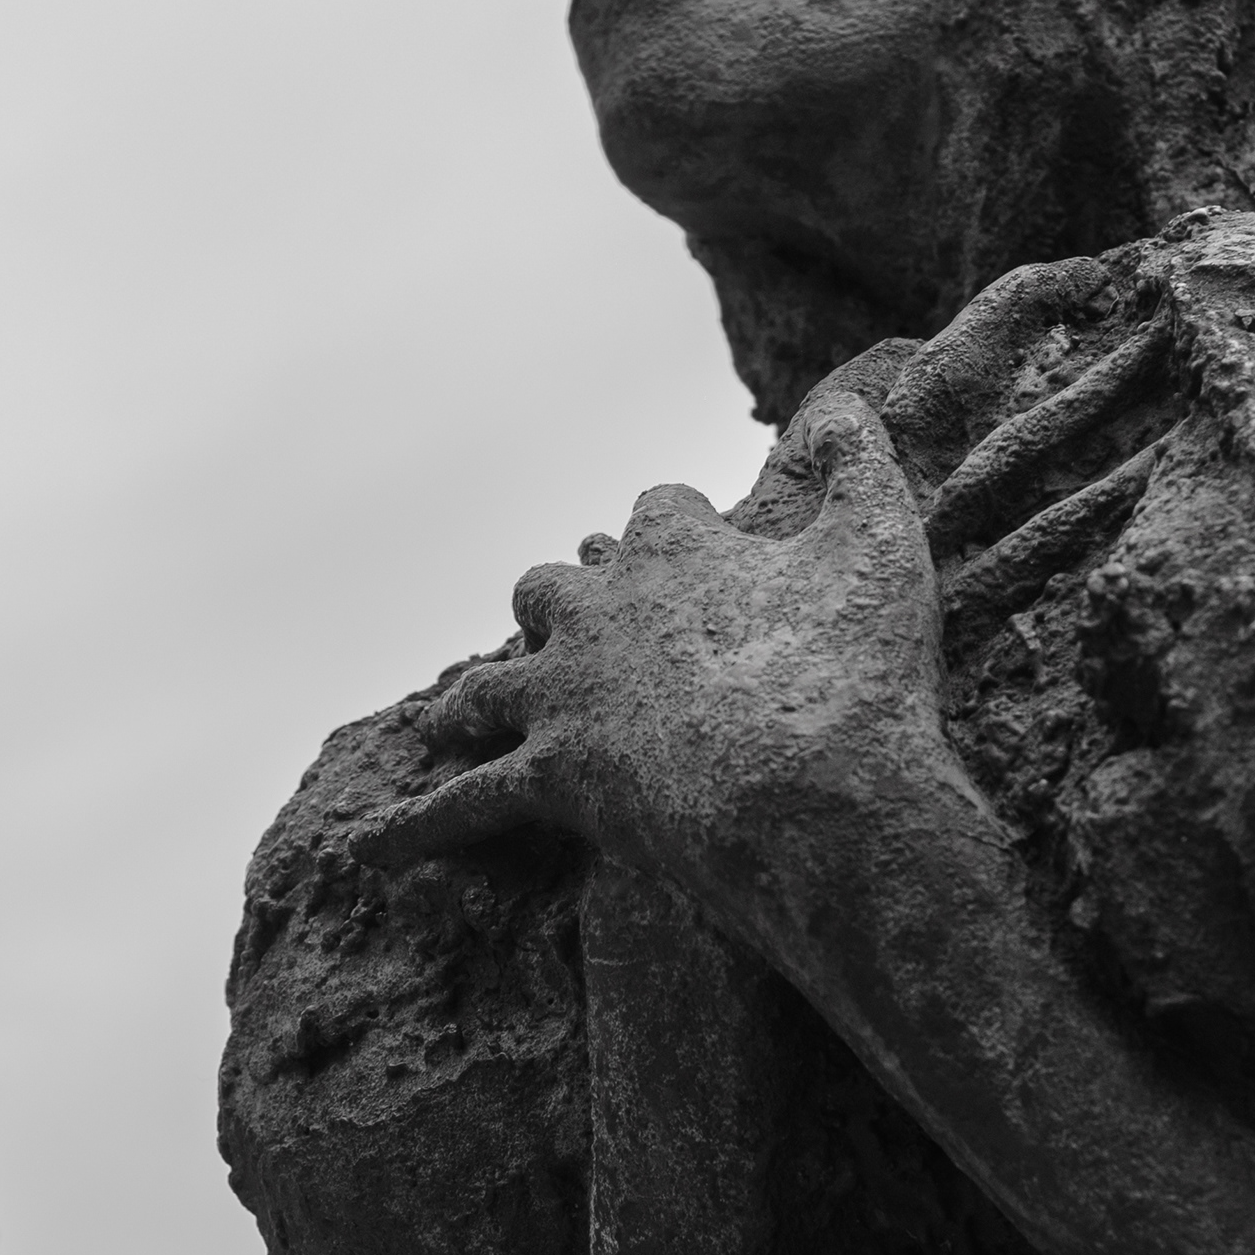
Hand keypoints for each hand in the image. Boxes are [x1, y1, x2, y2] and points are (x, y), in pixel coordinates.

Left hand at [357, 390, 969, 923]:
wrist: (812, 791)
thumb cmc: (855, 670)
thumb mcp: (882, 544)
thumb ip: (862, 463)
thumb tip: (842, 405)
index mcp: (671, 550)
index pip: (657, 509)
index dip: (676, 525)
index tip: (696, 537)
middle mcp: (597, 613)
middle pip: (552, 587)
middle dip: (564, 602)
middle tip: (580, 625)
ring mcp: (562, 697)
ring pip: (490, 684)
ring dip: (480, 701)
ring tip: (460, 719)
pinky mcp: (547, 779)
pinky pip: (462, 807)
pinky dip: (416, 829)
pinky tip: (373, 849)